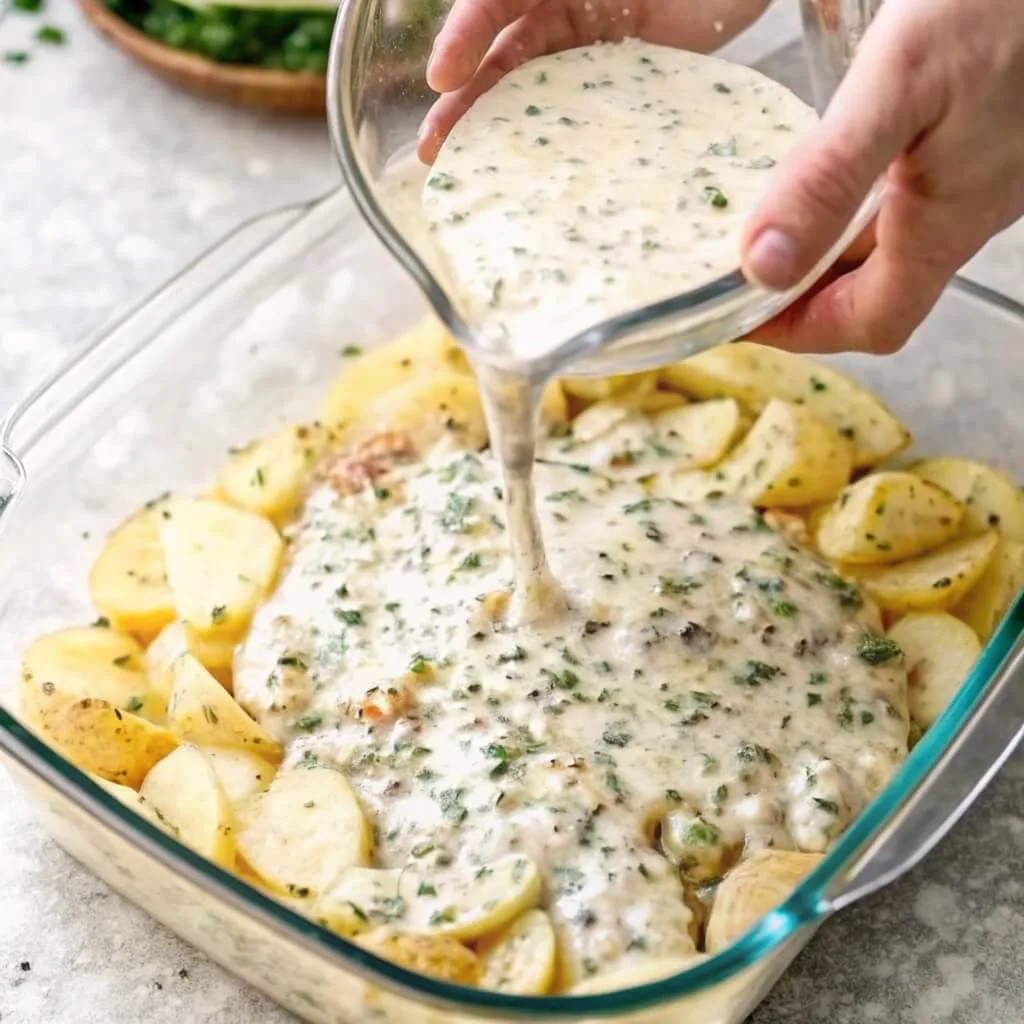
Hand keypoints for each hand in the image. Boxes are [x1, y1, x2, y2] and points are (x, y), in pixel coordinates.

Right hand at [418, 0, 770, 161]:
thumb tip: (484, 34)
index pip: (489, 2)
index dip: (462, 36)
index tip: (442, 77)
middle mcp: (557, 7)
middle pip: (496, 56)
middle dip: (461, 102)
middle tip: (433, 148)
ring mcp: (586, 45)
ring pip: (527, 90)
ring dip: (495, 129)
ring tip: (467, 169)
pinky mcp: (617, 79)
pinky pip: (576, 112)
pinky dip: (553, 140)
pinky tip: (535, 172)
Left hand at [744, 0, 1023, 353]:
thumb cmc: (1002, 7)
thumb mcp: (897, 88)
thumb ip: (830, 179)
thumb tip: (762, 267)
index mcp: (943, 227)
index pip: (867, 323)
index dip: (799, 333)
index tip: (736, 318)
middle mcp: (964, 217)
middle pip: (873, 293)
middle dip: (799, 297)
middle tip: (732, 275)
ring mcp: (975, 181)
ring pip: (887, 246)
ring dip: (821, 250)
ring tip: (760, 226)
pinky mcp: (978, 142)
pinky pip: (905, 199)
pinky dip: (851, 206)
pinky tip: (825, 172)